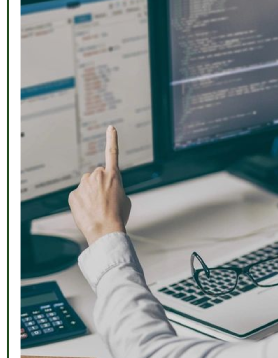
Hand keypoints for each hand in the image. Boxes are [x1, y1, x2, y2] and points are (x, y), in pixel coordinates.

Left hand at [69, 126, 131, 245]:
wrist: (105, 230)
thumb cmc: (118, 216)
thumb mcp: (125, 199)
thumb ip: (115, 188)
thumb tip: (104, 190)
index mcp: (114, 176)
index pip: (112, 153)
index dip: (112, 139)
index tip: (111, 128)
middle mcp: (97, 175)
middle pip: (97, 175)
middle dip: (100, 184)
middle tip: (106, 200)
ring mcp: (84, 184)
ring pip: (87, 185)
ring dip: (91, 192)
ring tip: (97, 207)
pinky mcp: (73, 194)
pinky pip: (78, 195)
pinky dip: (82, 201)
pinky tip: (88, 211)